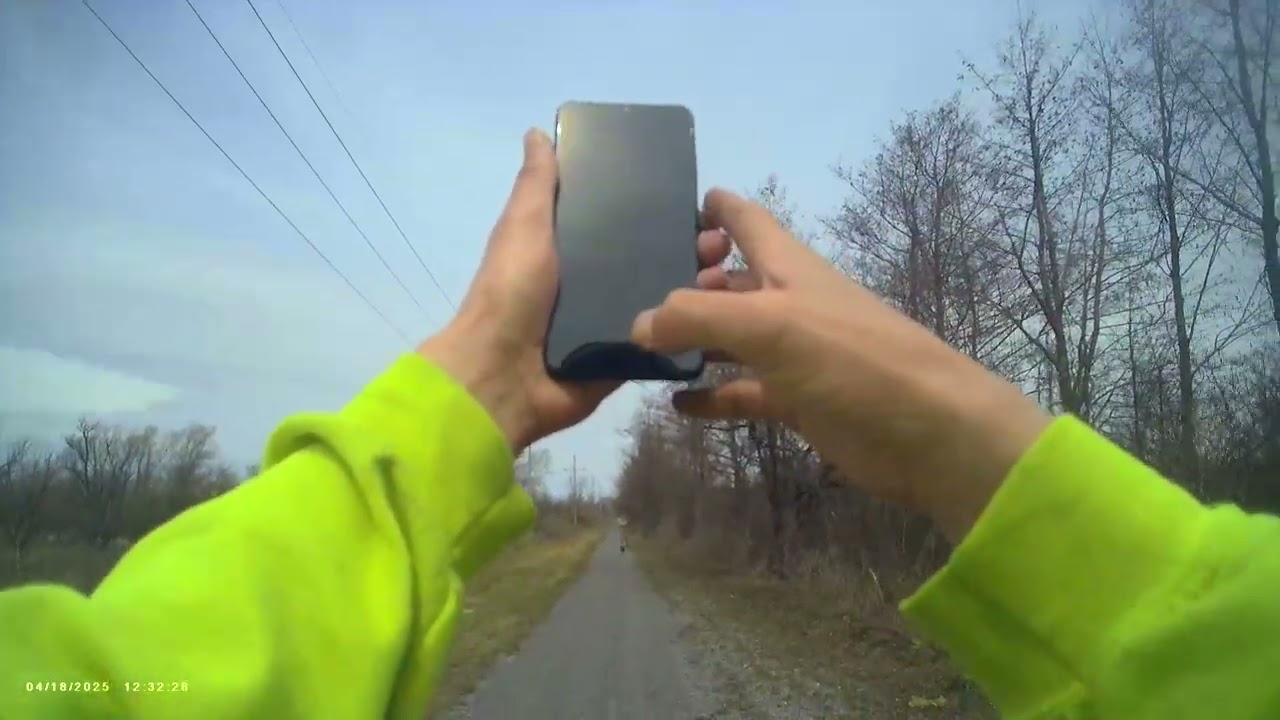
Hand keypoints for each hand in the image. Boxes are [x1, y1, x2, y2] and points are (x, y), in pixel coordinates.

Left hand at [417, 129, 731, 454]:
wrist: (502, 375)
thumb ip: (537, 185)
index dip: (655, 211)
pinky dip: (687, 330)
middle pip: (649, 260)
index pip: (621, 224)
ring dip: (695, 287)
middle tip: (719, 243)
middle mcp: (591, 286)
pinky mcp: (622, 360)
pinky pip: (660, 342)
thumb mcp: (524, 228)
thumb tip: (536, 133)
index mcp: (568, 251)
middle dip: (686, 248)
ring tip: (724, 276)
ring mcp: (609, 325)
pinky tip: (718, 316)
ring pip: (662, 300)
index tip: (694, 201)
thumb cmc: (510, 293)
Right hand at [630, 188, 1051, 541]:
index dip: (715, 206)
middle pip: (732, 278)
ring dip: (694, 339)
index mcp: (787, 267)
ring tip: (641, 345)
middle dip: (690, 277)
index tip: (673, 204)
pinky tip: (676, 403)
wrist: (929, 433)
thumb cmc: (852, 360)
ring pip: (733, 338)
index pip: (746, 219)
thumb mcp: (770, 325)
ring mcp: (794, 354)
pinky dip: (712, 396)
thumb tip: (638, 325)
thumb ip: (697, 318)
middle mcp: (788, 302)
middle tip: (636, 286)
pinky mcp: (799, 401)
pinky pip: (745, 392)